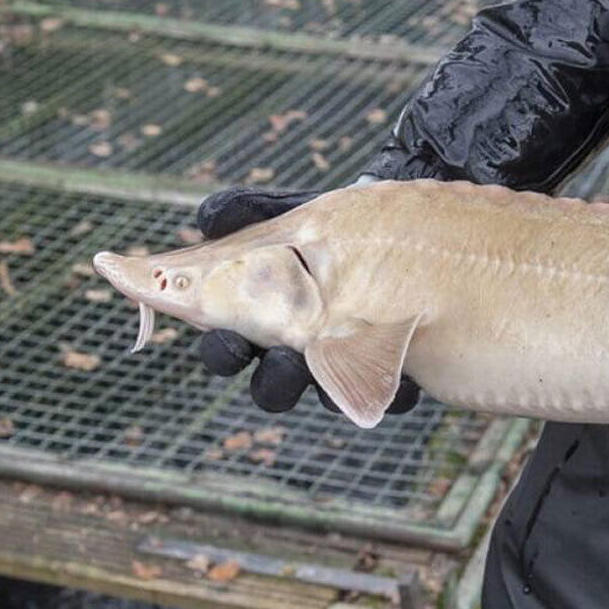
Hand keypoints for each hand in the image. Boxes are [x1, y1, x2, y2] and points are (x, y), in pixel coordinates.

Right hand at [195, 186, 421, 413]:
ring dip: (326, 385)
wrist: (398, 226)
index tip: (226, 338)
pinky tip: (397, 368)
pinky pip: (387, 391)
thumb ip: (246, 213)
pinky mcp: (390, 371)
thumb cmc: (328, 226)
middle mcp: (298, 354)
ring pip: (326, 395)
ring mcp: (343, 366)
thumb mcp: (289, 212)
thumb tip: (209, 219)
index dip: (222, 352)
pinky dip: (390, 385)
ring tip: (335, 359)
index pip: (228, 351)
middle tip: (283, 357)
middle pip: (273, 388)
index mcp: (261, 323)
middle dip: (274, 379)